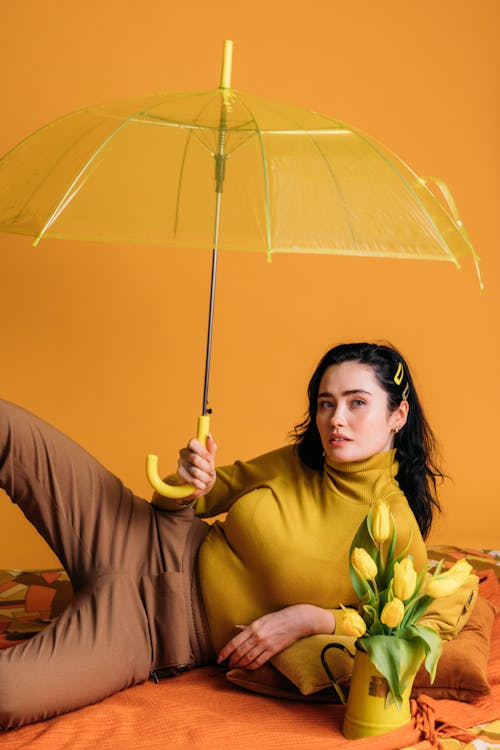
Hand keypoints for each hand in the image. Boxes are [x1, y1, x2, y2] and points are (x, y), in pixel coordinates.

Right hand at [176, 435, 216, 498]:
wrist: (201, 485)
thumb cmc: (206, 470)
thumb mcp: (211, 459)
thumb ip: (211, 448)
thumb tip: (209, 436)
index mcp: (192, 446)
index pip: (193, 442)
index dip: (202, 451)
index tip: (210, 459)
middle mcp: (184, 452)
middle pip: (195, 458)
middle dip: (206, 467)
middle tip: (211, 472)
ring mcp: (180, 462)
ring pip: (194, 470)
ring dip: (204, 477)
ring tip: (207, 479)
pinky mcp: (179, 473)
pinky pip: (190, 478)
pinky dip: (199, 483)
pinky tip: (201, 484)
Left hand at [217, 605, 335, 669]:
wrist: (296, 620)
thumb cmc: (277, 618)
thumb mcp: (261, 619)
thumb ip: (249, 627)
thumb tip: (237, 629)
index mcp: (252, 627)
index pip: (234, 642)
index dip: (225, 652)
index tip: (219, 658)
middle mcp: (257, 636)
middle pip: (239, 652)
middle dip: (232, 660)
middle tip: (228, 664)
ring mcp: (265, 644)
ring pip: (248, 658)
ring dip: (240, 664)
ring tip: (236, 666)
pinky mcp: (273, 650)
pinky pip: (259, 661)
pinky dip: (251, 666)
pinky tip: (248, 667)